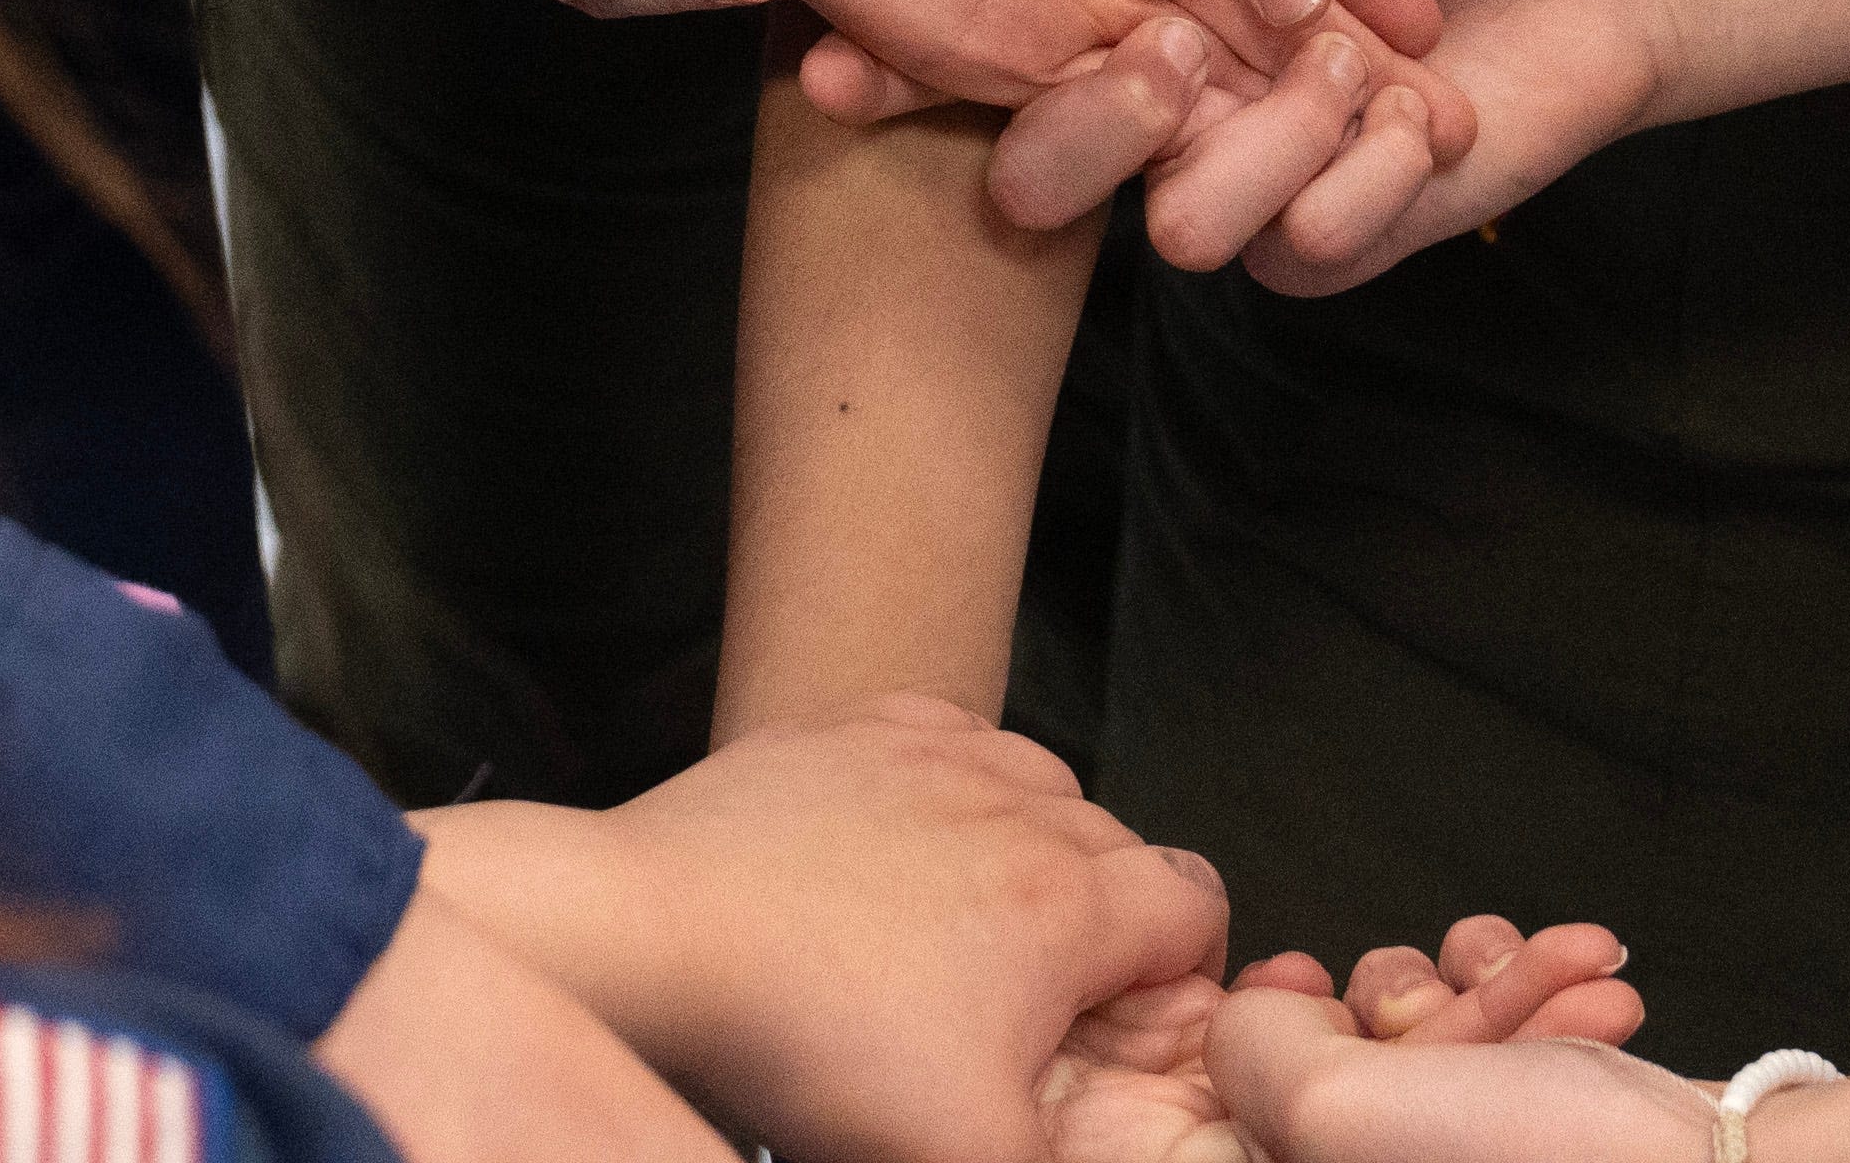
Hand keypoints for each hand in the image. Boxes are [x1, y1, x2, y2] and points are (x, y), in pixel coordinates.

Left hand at [419, 695, 1230, 1162]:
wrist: (652, 934)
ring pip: (1035, 782)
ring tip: (963, 926)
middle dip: (1099, 919)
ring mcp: (930, 751)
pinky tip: (896, 850)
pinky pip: (940, 740)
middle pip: (1118, 847)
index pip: (1196, 905)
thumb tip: (1081, 1154)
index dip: (1182, 973)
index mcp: (1066, 901)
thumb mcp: (962, 1151)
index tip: (1126, 1021)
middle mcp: (1016, 802)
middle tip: (1030, 999)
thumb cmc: (799, 1034)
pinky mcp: (849, 728)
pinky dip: (940, 790)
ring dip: (1025, 845)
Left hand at [456, 0, 1462, 119]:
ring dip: (1231, 139)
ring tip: (1304, 183)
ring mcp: (1059, 11)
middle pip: (1250, 31)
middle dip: (1326, 87)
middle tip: (1413, 141)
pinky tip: (1174, 187)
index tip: (1425, 36)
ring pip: (1173, 96)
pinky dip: (1105, 153)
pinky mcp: (980, 68)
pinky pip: (1058, 127)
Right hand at [930, 0, 1658, 285]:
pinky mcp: (1327, 233)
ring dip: (1257, 149)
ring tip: (1355, 75)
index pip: (995, 41)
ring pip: (1177, 214)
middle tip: (1139, 74)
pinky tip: (1427, 123)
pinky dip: (1359, 186)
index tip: (830, 79)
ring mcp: (1245, 168)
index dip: (902, 66)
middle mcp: (1170, 85)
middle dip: (1073, 135)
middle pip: (1055, 158)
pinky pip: (1300, 245)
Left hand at [1044, 926, 1647, 1162]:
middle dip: (1401, 999)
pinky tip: (1590, 975)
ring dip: (1492, 978)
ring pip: (1434, 1029)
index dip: (1255, 1042)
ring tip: (1550, 979)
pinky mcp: (1555, 1125)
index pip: (1232, 1125)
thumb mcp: (1339, 1112)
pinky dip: (1550, 982)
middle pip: (1339, 1067)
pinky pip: (1516, 1025)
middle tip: (1436, 999)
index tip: (1296, 983)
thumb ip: (1258, 1053)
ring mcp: (1475, 1160)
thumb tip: (1253, 1019)